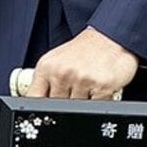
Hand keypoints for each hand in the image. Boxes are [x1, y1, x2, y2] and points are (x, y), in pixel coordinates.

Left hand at [22, 27, 138, 99]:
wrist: (112, 37)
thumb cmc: (85, 50)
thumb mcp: (57, 60)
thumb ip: (46, 81)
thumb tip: (39, 103)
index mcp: (47, 67)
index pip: (34, 97)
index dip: (39, 107)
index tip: (45, 109)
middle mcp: (62, 72)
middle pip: (56, 107)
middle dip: (66, 103)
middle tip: (75, 89)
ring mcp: (81, 80)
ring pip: (76, 109)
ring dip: (84, 102)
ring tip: (88, 86)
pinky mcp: (101, 86)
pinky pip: (96, 107)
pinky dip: (99, 101)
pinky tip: (99, 87)